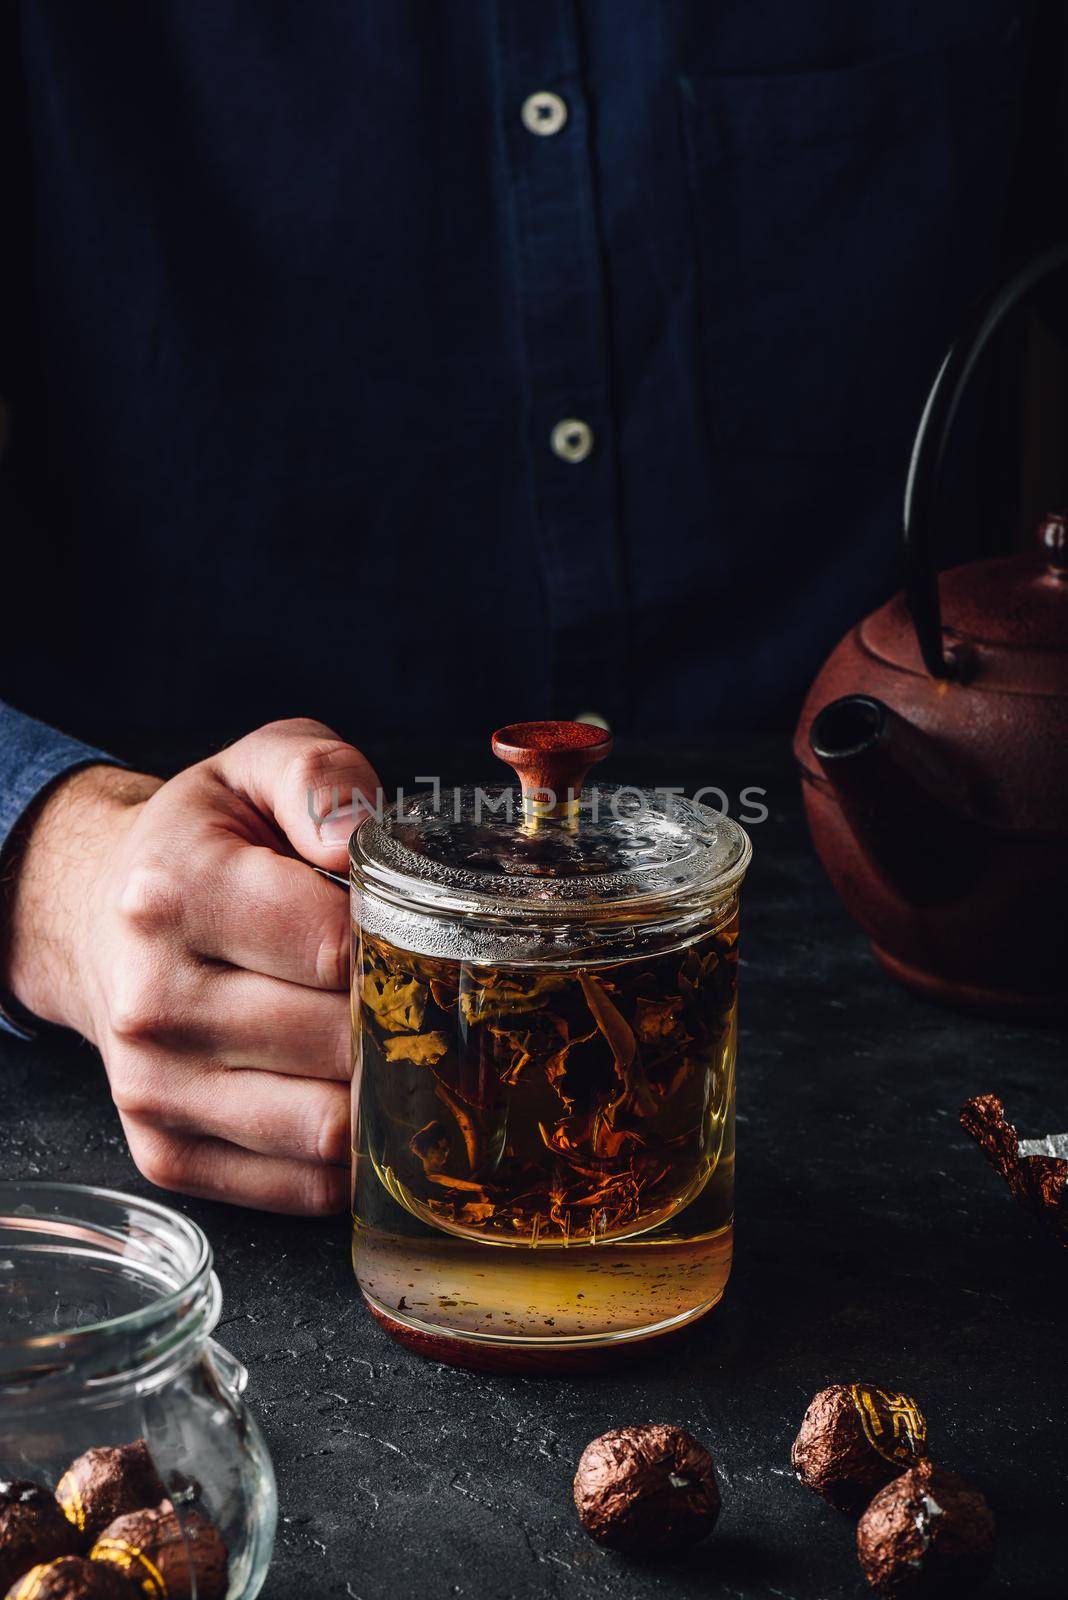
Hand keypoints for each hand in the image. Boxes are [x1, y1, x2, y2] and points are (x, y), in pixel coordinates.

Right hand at [1, 719, 379, 1213]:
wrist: (97, 914)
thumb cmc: (201, 843)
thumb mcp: (256, 768)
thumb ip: (320, 777)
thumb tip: (360, 835)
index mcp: (177, 891)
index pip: (336, 946)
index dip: (403, 943)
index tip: (425, 933)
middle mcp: (153, 1001)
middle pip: (337, 1043)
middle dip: (404, 1023)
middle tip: (433, 997)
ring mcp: (153, 1089)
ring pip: (327, 1129)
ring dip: (386, 1098)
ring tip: (402, 1050)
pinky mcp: (166, 1155)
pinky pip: (302, 1185)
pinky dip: (352, 1156)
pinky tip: (359, 1099)